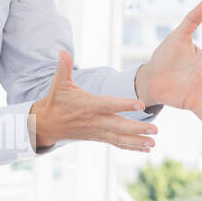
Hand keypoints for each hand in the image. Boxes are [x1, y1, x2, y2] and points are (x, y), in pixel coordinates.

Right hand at [29, 50, 157, 150]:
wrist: (46, 124)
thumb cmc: (55, 101)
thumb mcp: (59, 83)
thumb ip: (64, 67)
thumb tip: (63, 51)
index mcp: (88, 105)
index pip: (109, 105)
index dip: (124, 104)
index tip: (140, 104)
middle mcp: (94, 120)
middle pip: (118, 125)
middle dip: (137, 128)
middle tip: (155, 129)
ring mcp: (97, 131)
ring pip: (119, 138)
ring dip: (137, 141)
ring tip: (153, 143)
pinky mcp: (98, 137)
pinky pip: (116, 143)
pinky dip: (131, 146)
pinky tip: (145, 149)